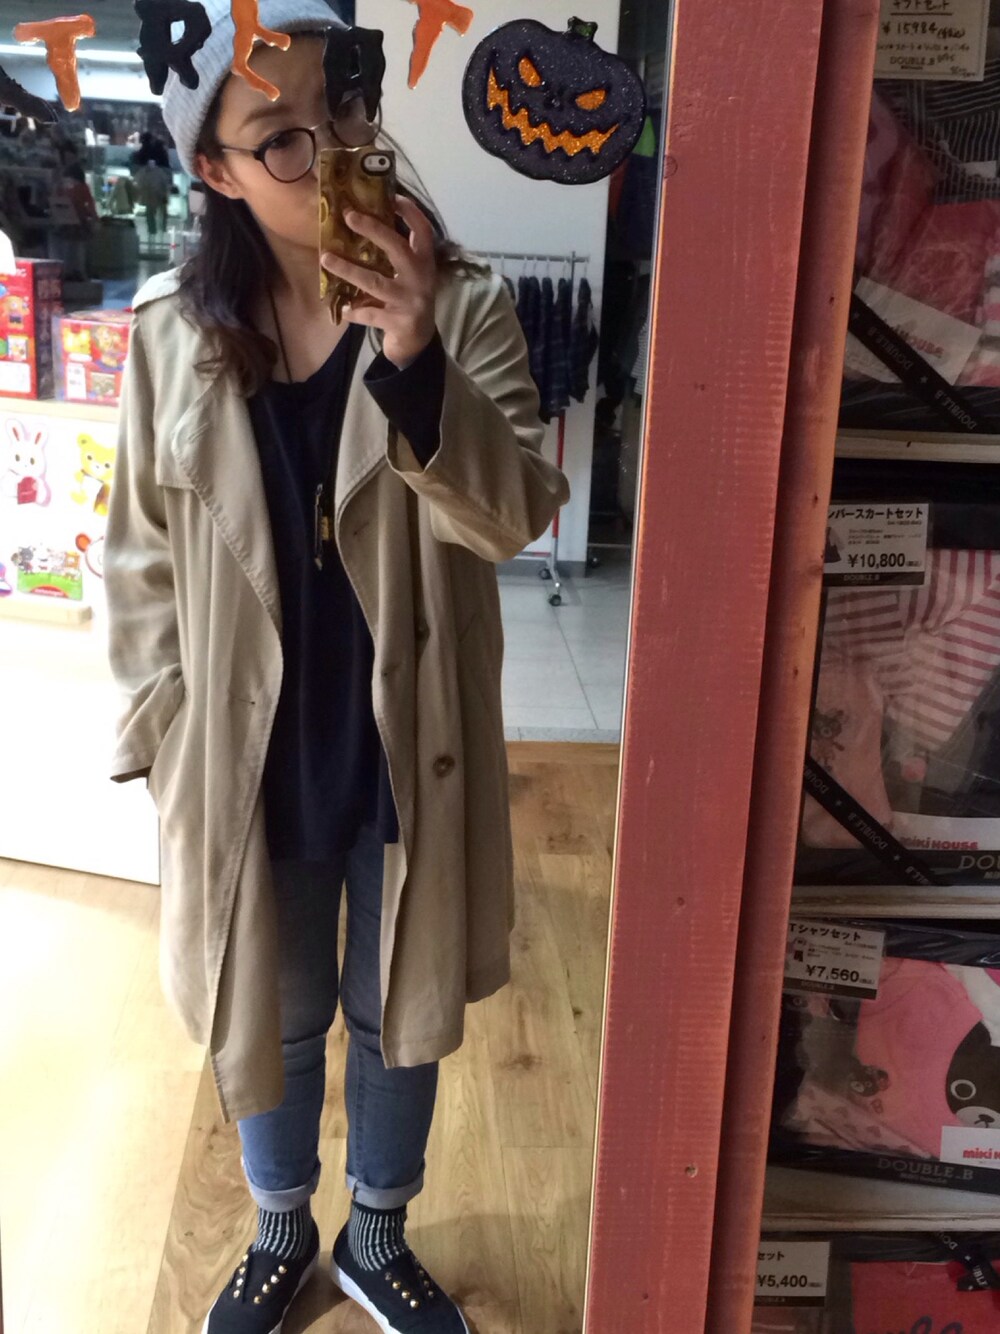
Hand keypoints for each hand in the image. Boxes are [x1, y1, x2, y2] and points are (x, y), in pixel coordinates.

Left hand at [321, 196, 437, 367]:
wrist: (418, 342)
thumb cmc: (408, 301)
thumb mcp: (411, 276)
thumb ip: (398, 255)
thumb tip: (366, 223)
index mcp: (425, 263)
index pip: (423, 231)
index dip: (411, 213)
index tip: (393, 197)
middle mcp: (421, 278)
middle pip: (397, 248)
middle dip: (373, 230)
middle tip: (348, 216)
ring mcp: (410, 301)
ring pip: (375, 282)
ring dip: (348, 270)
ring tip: (326, 259)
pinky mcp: (399, 322)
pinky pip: (370, 313)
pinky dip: (354, 312)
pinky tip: (343, 309)